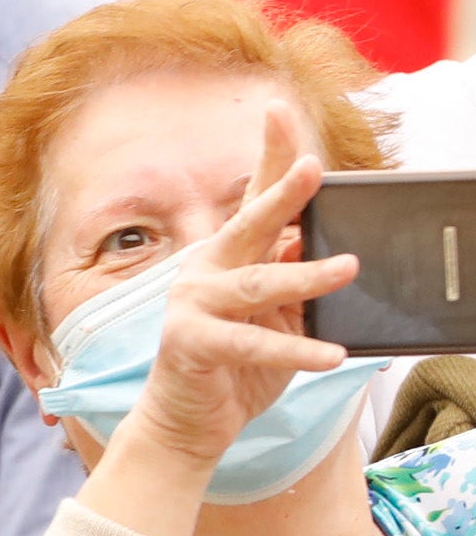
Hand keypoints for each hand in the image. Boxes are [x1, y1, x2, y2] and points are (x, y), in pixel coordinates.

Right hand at [101, 111, 353, 479]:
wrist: (187, 422)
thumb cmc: (234, 366)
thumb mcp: (275, 315)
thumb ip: (291, 279)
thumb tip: (319, 244)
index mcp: (227, 258)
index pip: (251, 198)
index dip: (267, 156)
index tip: (278, 112)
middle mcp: (204, 272)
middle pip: (247, 224)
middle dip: (280, 194)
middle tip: (312, 169)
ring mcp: (192, 306)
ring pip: (256, 283)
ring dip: (306, 276)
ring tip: (349, 269)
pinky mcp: (191, 344)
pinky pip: (251, 344)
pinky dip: (294, 351)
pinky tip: (330, 355)